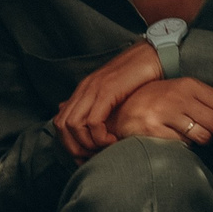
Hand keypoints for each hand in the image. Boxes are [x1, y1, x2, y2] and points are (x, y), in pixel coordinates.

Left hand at [52, 40, 164, 157]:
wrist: (152, 56)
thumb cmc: (139, 78)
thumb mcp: (114, 93)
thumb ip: (98, 106)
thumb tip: (84, 122)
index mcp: (83, 91)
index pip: (59, 122)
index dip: (68, 143)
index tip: (86, 155)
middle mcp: (84, 89)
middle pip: (62, 125)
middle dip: (74, 147)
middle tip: (93, 155)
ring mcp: (94, 89)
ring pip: (73, 125)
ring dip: (87, 143)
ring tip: (105, 148)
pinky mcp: (108, 90)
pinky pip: (93, 121)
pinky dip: (100, 137)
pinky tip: (114, 139)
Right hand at [110, 79, 212, 153]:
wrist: (120, 111)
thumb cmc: (158, 104)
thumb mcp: (186, 96)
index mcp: (189, 85)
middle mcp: (178, 96)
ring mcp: (165, 113)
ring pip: (203, 135)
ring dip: (208, 143)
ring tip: (203, 141)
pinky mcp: (153, 129)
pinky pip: (183, 145)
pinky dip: (188, 147)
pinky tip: (182, 143)